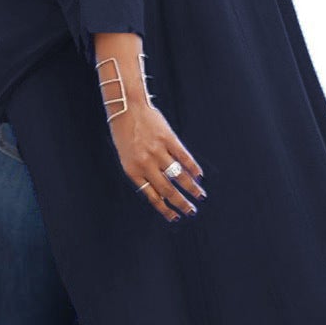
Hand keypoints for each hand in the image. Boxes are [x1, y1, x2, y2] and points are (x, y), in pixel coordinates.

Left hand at [109, 99, 206, 220]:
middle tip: (191, 211)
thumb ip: (141, 174)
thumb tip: (161, 193)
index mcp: (133, 171)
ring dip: (191, 188)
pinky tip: (199, 176)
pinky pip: (183, 157)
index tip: (175, 216)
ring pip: (178, 175)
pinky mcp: (168, 138)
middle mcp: (146, 163)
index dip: (165, 209)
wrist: (126, 107)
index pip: (152, 196)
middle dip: (181, 203)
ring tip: (200, 196)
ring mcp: (158, 150)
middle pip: (167, 190)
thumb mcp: (127, 157)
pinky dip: (193, 168)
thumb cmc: (125, 134)